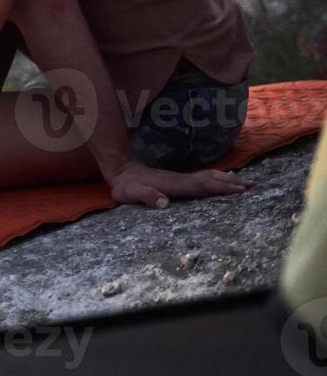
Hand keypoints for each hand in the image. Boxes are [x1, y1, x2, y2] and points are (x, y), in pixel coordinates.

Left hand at [106, 161, 251, 208]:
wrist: (121, 171)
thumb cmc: (126, 186)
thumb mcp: (131, 193)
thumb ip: (147, 197)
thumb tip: (164, 204)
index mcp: (174, 185)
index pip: (202, 185)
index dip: (220, 187)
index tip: (239, 189)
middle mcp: (181, 180)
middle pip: (210, 179)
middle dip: (231, 182)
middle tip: (253, 186)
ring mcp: (181, 179)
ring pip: (208, 177)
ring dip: (227, 179)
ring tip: (246, 183)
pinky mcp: (179, 181)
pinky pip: (202, 179)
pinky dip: (217, 179)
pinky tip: (223, 182)